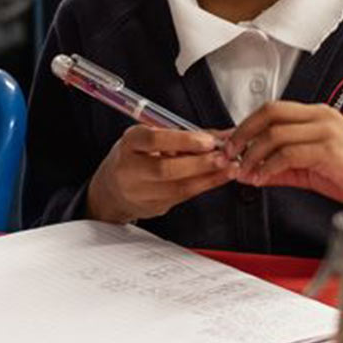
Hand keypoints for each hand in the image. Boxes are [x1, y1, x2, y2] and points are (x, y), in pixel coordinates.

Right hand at [84, 126, 233, 223]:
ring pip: (177, 187)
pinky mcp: (153, 207)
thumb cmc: (136, 156)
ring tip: (230, 168)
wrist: (112, 189)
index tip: (207, 141)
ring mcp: (140, 192)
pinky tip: (219, 178)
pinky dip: (204, 186)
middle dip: (198, 164)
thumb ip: (186, 135)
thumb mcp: (151, 137)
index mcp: (129, 143)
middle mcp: (130, 169)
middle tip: (223, 157)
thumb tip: (223, 135)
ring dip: (208, 177)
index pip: (153, 140)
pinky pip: (182, 197)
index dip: (182, 141)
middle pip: (165, 169)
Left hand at [226, 102, 342, 206]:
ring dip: (251, 154)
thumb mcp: (315, 170)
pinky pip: (287, 153)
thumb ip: (284, 167)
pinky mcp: (330, 149)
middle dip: (242, 133)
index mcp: (319, 116)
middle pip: (269, 112)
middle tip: (227, 154)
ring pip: (274, 133)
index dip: (245, 125)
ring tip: (241, 172)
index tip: (228, 144)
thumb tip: (253, 170)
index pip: (273, 110)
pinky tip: (260, 179)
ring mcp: (327, 130)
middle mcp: (322, 116)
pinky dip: (268, 167)